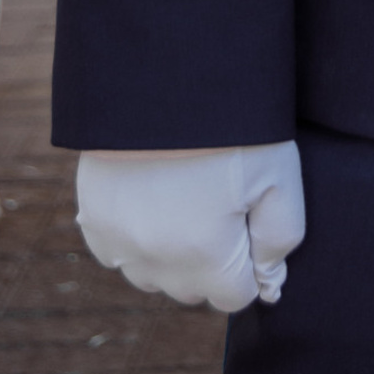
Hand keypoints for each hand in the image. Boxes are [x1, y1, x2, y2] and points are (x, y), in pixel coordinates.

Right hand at [77, 142, 305, 311]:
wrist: (166, 78)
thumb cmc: (233, 125)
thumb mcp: (279, 174)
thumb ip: (280, 237)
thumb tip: (269, 282)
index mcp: (204, 253)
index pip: (234, 296)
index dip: (252, 266)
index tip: (252, 226)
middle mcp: (155, 260)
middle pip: (193, 290)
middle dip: (214, 263)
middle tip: (225, 205)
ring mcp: (119, 242)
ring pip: (154, 276)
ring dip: (174, 255)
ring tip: (191, 198)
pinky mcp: (93, 220)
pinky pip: (120, 254)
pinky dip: (139, 238)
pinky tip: (157, 197)